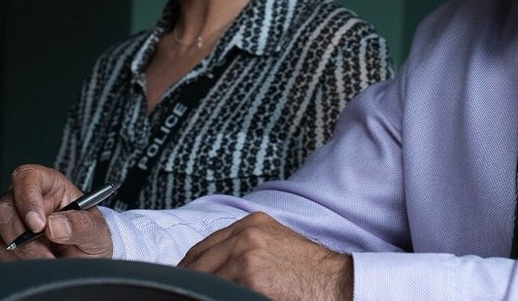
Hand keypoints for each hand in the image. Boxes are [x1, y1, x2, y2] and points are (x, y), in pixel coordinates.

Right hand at [0, 163, 112, 263]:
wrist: (82, 260)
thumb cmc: (89, 237)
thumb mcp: (96, 231)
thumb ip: (81, 226)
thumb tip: (54, 225)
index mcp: (48, 185)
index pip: (28, 177)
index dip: (28, 199)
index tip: (38, 226)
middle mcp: (22, 199)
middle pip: (4, 209)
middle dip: (22, 238)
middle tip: (45, 256)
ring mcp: (6, 220)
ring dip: (19, 257)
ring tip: (45, 263)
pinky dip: (9, 264)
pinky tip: (30, 268)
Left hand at [179, 211, 352, 300]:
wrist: (336, 283)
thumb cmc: (309, 271)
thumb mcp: (275, 245)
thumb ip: (243, 249)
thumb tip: (210, 270)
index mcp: (251, 224)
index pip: (201, 248)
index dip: (187, 269)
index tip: (181, 283)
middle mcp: (245, 235)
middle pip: (195, 263)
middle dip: (187, 283)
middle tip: (181, 296)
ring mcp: (245, 256)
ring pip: (202, 281)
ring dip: (199, 293)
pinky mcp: (249, 278)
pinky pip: (217, 293)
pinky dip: (213, 298)